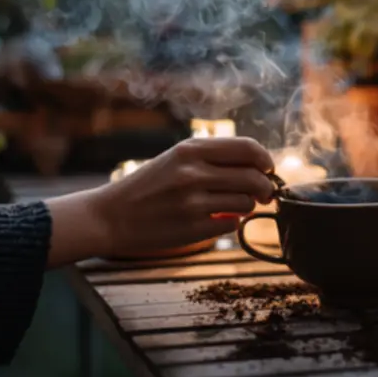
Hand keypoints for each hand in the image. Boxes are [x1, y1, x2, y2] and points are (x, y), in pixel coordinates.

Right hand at [45, 136, 275, 265]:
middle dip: (265, 188)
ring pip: (245, 203)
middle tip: (263, 194)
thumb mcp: (175, 159)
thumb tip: (258, 165)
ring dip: (246, 206)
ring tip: (231, 206)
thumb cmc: (147, 186)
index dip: (265, 160)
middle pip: (253, 178)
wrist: (109, 217)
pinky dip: (229, 223)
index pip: (247, 148)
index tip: (267, 169)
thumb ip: (212, 158)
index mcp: (191, 150)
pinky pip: (231, 224)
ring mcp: (193, 202)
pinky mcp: (192, 228)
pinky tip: (215, 220)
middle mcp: (193, 173)